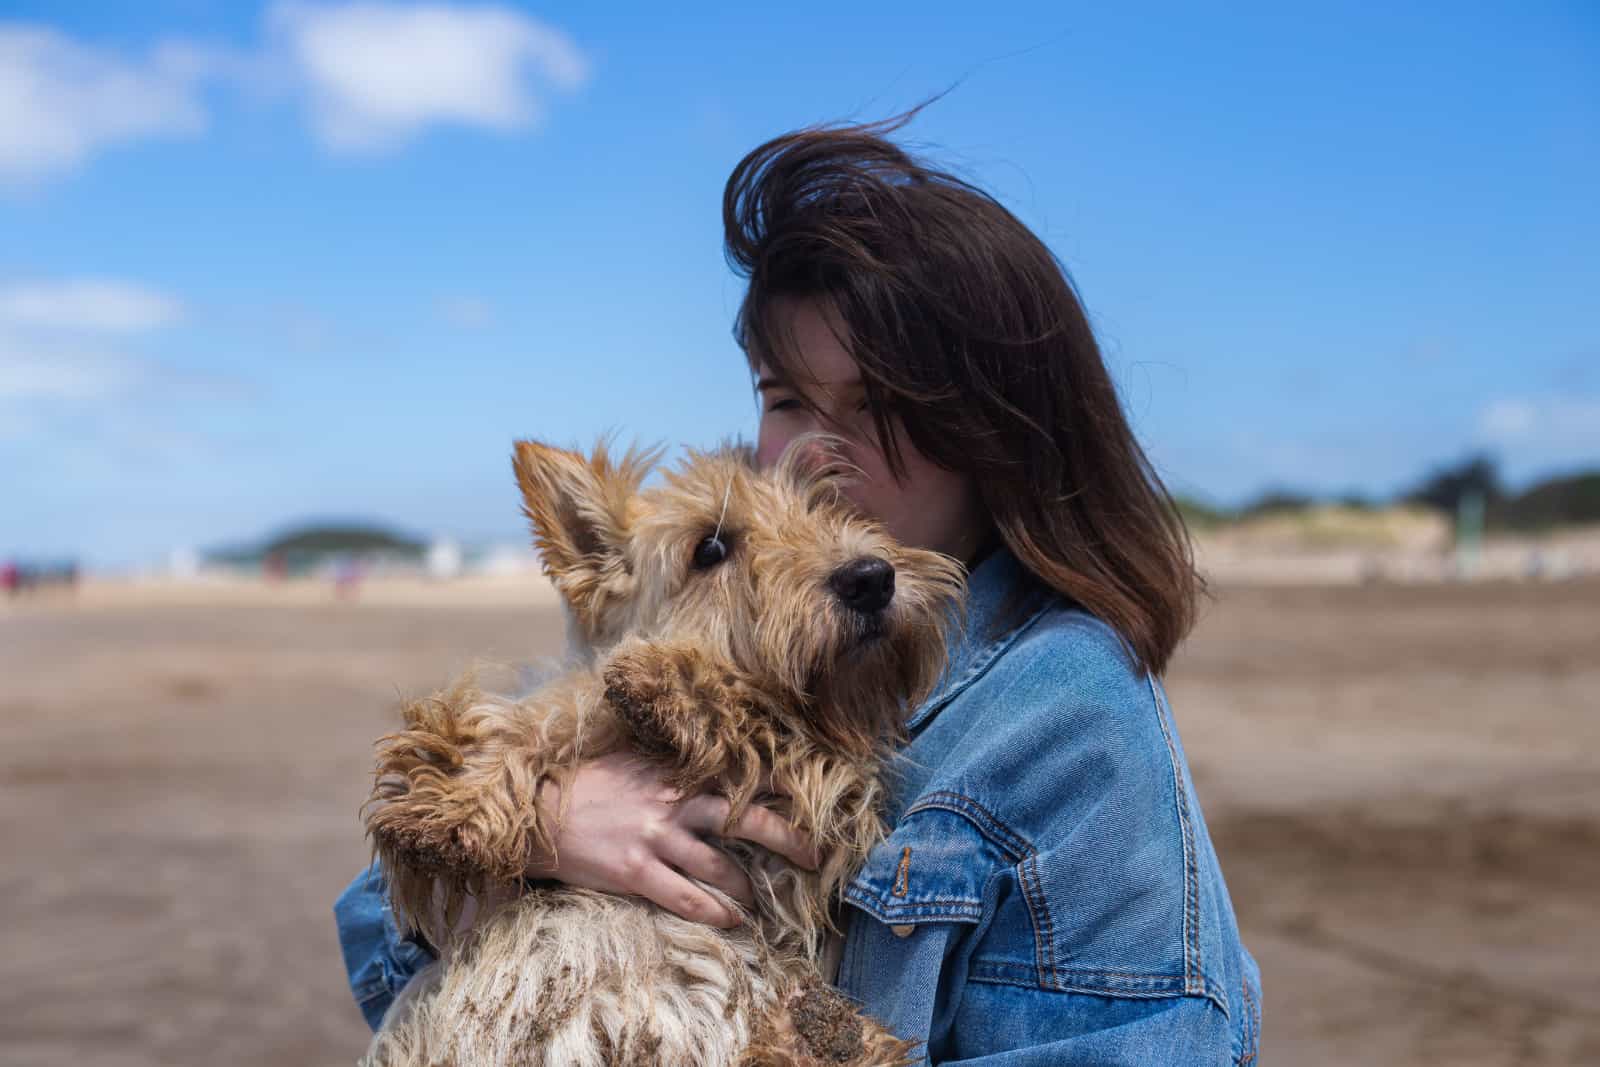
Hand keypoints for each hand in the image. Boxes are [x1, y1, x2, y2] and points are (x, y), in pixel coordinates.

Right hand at [529, 752, 816, 927]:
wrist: (538, 813)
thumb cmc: (586, 785)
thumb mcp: (633, 763)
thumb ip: (671, 769)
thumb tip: (705, 770)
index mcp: (676, 774)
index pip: (741, 774)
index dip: (781, 784)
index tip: (813, 793)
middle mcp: (674, 803)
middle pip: (747, 818)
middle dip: (788, 838)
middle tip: (816, 856)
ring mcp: (656, 838)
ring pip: (722, 868)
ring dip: (746, 888)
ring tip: (757, 900)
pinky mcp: (637, 871)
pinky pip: (688, 899)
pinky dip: (716, 913)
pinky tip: (732, 921)